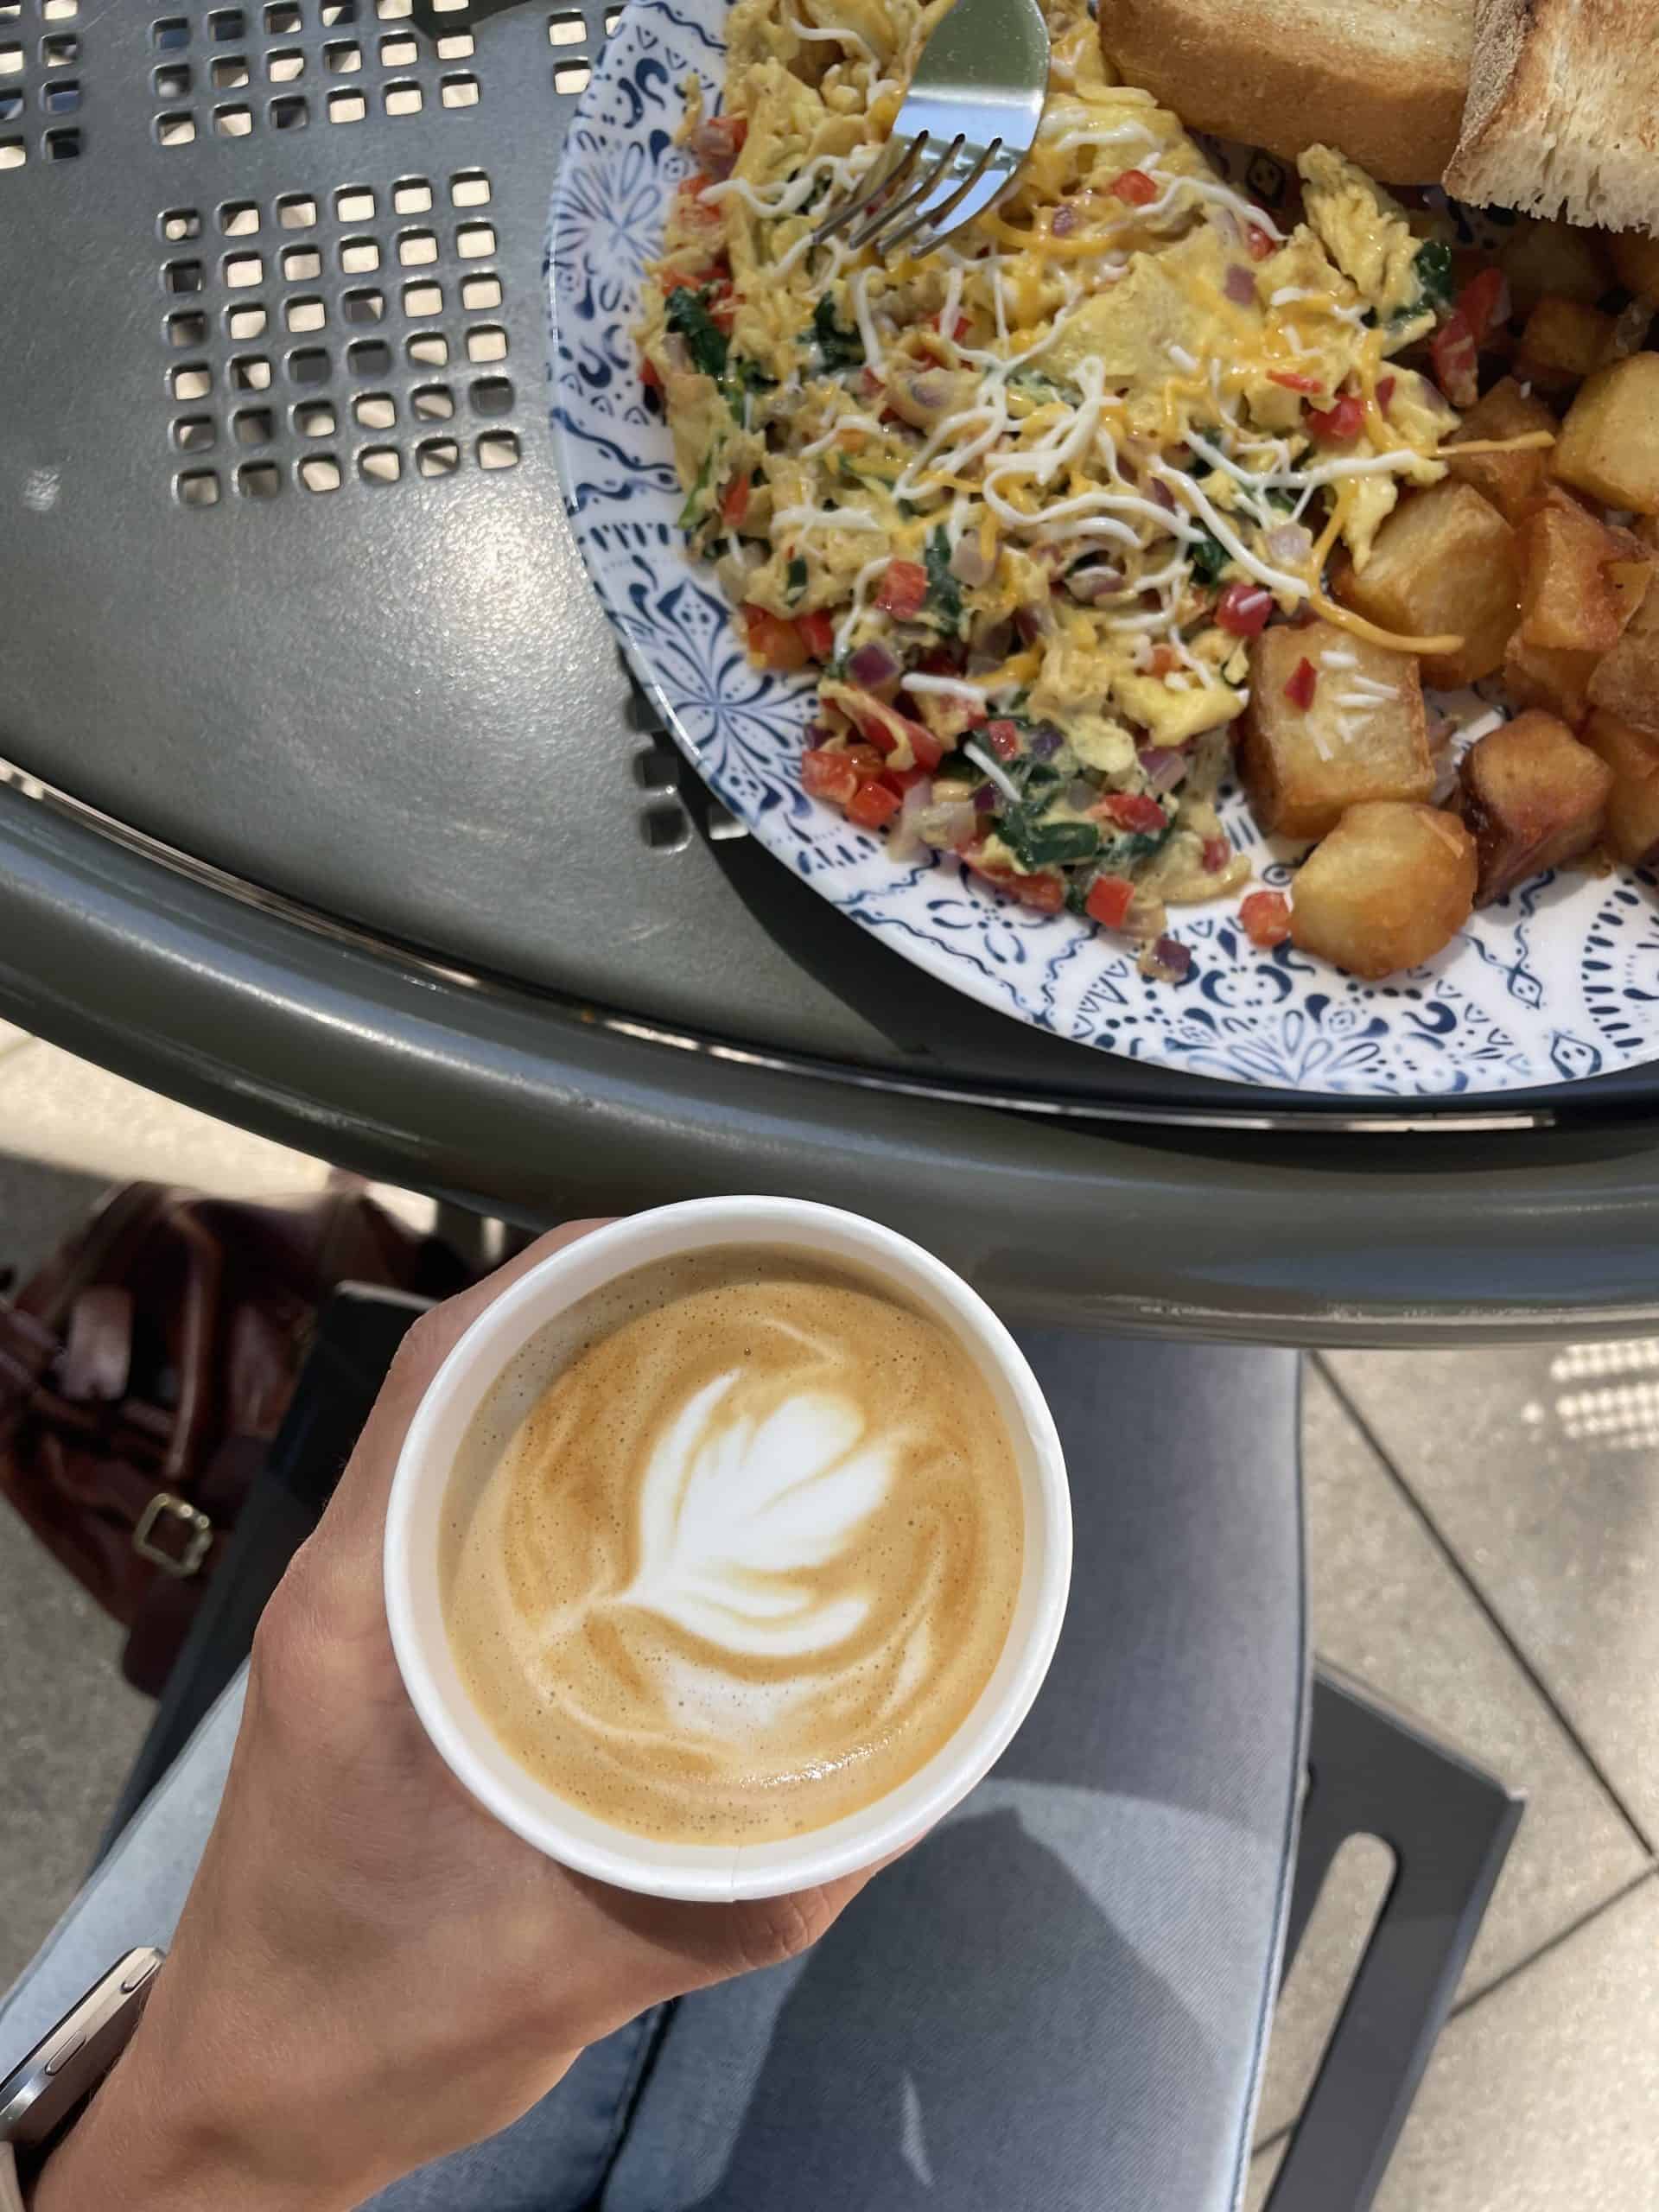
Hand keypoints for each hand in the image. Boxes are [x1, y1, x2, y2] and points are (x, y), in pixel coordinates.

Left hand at [37, 1223, 894, 2211]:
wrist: (260, 2097)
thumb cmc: (394, 2023)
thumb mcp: (609, 1954)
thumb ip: (772, 1870)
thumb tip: (919, 1762)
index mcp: (366, 1605)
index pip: (449, 1365)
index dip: (570, 1273)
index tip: (700, 1246)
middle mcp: (348, 1572)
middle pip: (464, 1368)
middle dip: (603, 1307)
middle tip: (752, 1299)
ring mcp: (349, 1598)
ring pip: (461, 1423)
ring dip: (578, 1374)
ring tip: (720, 1361)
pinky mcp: (369, 1636)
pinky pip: (461, 1496)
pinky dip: (553, 1457)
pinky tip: (657, 1491)